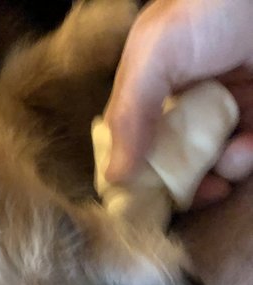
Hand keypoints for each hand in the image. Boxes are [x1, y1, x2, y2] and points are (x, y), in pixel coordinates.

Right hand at [104, 0, 252, 206]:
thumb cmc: (207, 9)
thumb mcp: (153, 55)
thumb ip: (129, 112)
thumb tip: (113, 176)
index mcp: (148, 91)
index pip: (131, 140)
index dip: (131, 170)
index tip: (137, 198)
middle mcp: (183, 105)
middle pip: (170, 159)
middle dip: (176, 182)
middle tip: (185, 195)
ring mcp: (222, 111)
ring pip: (210, 162)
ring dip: (216, 173)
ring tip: (226, 161)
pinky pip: (245, 152)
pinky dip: (244, 159)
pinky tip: (244, 150)